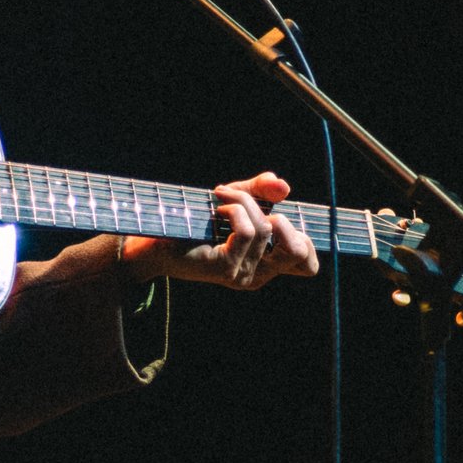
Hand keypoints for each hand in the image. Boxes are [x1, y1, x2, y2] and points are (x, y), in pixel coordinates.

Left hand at [123, 172, 320, 288]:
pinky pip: (248, 232)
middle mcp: (257, 275)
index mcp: (265, 265)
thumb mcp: (236, 199)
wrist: (154, 234)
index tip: (279, 217)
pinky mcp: (225, 268)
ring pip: (266, 230)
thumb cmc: (195, 219)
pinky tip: (216, 206)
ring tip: (221, 196)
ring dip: (245, 201)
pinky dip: (234, 208)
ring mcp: (242, 275)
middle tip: (260, 211)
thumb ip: (262, 191)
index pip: (307, 266)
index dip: (308, 241)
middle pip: (300, 255)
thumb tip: (284, 188)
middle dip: (286, 223)